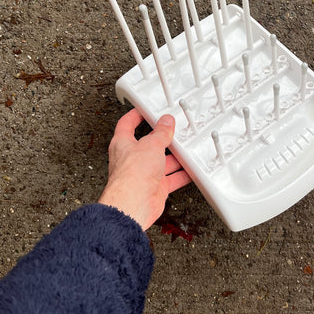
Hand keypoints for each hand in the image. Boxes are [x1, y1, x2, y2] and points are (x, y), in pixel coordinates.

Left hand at [98, 109, 190, 229]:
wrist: (134, 204)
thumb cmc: (131, 176)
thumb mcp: (151, 145)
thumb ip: (161, 133)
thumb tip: (166, 122)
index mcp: (123, 144)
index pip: (127, 125)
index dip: (135, 116)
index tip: (144, 110)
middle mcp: (132, 159)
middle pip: (150, 144)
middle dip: (163, 139)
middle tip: (175, 131)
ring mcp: (144, 174)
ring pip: (163, 162)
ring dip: (176, 157)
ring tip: (187, 150)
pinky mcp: (155, 188)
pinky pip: (172, 178)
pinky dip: (182, 174)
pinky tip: (191, 170)